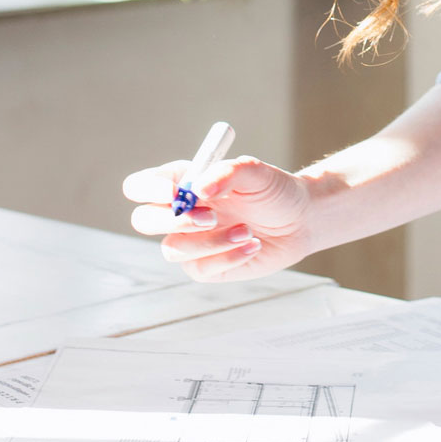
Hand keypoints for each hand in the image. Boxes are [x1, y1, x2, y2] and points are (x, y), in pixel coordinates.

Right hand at [120, 155, 314, 280]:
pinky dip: (228, 257)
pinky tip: (253, 245)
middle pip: (143, 221)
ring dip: (210, 242)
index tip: (174, 192)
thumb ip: (227, 173)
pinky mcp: (205, 267)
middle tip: (210, 217)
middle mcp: (179, 213)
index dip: (148, 189)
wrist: (300, 220)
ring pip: (172, 250)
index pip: (140, 187)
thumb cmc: (273, 191)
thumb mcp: (256, 173)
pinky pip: (200, 269)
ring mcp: (189, 242)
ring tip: (246, 231)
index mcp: (181, 182)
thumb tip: (198, 189)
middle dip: (173, 221)